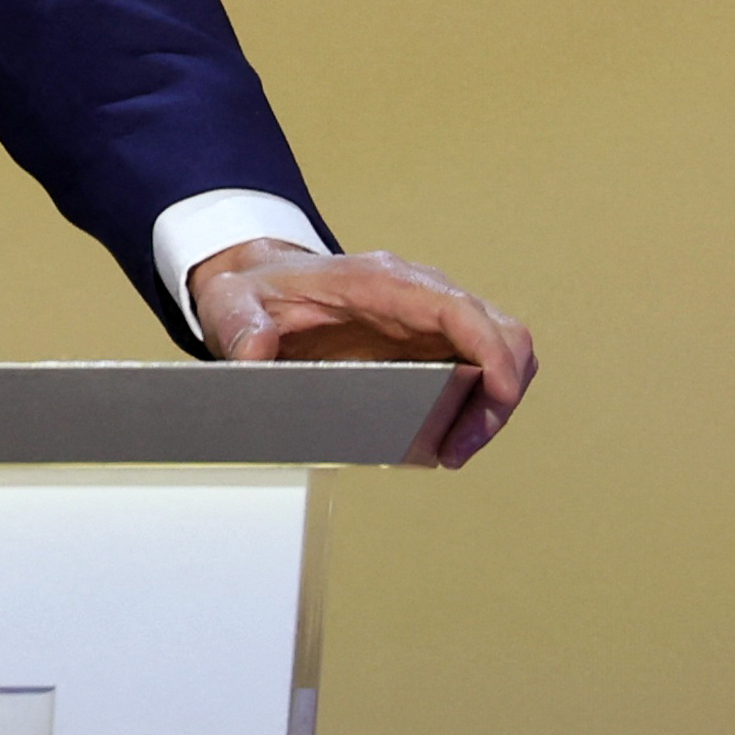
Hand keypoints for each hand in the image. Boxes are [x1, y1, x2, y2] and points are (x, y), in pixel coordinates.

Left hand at [189, 239, 537, 466]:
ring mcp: (427, 318)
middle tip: (457, 450)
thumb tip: (256, 353)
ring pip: (499, 351)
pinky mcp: (426, 341)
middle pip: (502, 334)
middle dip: (499, 397)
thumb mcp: (232, 303)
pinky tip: (439, 439)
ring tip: (449, 452)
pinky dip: (475, 405)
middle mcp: (418, 294)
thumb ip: (240, 324)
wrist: (257, 283)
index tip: (488, 408)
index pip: (463, 312)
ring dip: (491, 406)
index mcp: (383, 282)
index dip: (493, 359)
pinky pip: (476, 367)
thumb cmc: (253, 293)